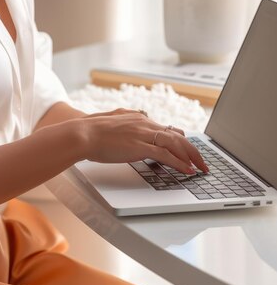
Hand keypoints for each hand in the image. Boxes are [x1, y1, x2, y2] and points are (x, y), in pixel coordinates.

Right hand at [77, 108, 207, 174]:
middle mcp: (145, 123)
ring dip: (191, 157)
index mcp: (138, 118)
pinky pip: (166, 155)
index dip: (180, 140)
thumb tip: (129, 114)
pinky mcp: (140, 147)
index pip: (166, 128)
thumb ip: (123, 118)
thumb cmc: (91, 130)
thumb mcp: (112, 119)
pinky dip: (180, 163)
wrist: (82, 133)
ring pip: (176, 144)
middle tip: (202, 161)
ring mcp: (144, 134)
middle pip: (177, 135)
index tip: (188, 148)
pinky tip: (187, 170)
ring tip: (200, 168)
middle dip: (192, 150)